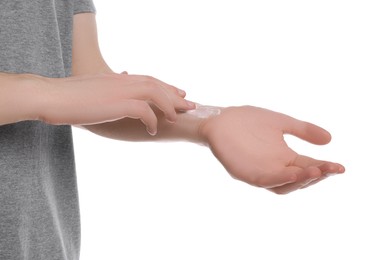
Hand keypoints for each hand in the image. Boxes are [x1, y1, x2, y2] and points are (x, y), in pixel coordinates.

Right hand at [37, 73, 194, 134]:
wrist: (51, 96)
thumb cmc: (69, 96)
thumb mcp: (93, 89)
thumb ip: (108, 89)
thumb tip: (117, 90)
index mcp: (118, 78)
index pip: (149, 79)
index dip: (166, 86)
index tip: (178, 93)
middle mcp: (123, 81)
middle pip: (157, 84)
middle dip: (176, 95)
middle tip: (190, 104)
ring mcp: (121, 90)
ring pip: (156, 93)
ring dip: (169, 105)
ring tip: (177, 118)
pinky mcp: (117, 103)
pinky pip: (144, 110)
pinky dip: (152, 119)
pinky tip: (153, 130)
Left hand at [199, 106, 344, 193]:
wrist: (221, 118)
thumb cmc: (248, 121)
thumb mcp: (281, 123)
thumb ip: (302, 130)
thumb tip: (329, 139)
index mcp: (284, 158)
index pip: (308, 167)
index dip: (324, 169)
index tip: (340, 167)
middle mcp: (273, 169)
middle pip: (299, 180)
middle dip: (316, 176)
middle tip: (331, 169)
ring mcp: (259, 173)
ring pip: (283, 185)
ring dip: (300, 180)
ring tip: (316, 171)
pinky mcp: (244, 173)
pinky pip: (263, 181)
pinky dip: (279, 179)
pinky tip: (292, 173)